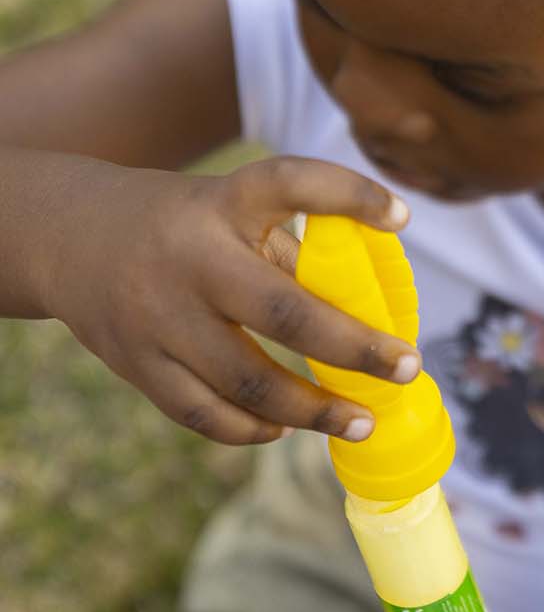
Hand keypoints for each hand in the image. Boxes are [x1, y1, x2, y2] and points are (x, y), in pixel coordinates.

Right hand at [43, 155, 418, 444]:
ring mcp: (159, 318)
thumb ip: (290, 247)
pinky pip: (204, 414)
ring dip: (313, 410)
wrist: (69, 235)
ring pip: (246, 382)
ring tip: (361, 421)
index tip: (402, 217)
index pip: (291, 183)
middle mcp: (192, 258)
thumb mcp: (230, 207)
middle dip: (354, 347)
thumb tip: (372, 305)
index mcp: (224, 203)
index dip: (350, 196)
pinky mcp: (137, 365)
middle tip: (407, 367)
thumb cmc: (184, 223)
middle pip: (283, 312)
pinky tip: (287, 428)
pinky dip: (253, 428)